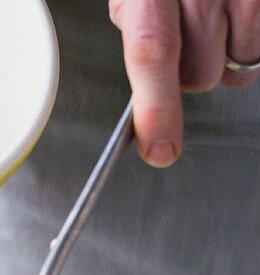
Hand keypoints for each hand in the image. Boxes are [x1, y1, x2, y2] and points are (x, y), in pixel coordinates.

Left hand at [108, 0, 259, 165]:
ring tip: (218, 12)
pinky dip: (253, 36)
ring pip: (238, 65)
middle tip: (190, 33)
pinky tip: (240, 9)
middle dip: (193, 68)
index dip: (157, 109)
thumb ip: (137, 20)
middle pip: (200, 76)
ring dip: (228, 51)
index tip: (160, 150)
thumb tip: (144, 74)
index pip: (152, 54)